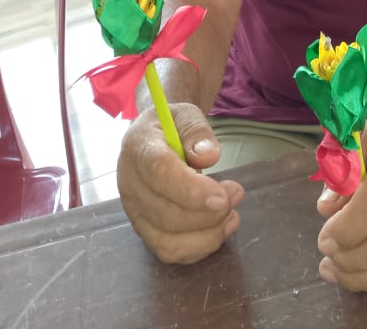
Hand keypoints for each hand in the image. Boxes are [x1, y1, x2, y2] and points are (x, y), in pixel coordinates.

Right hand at [117, 103, 243, 262]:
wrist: (153, 137)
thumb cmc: (170, 125)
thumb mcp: (185, 114)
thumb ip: (196, 131)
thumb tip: (208, 157)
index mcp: (138, 148)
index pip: (159, 174)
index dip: (191, 190)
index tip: (222, 196)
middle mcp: (130, 184)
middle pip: (166, 214)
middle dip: (209, 213)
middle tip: (236, 193)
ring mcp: (135, 212)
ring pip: (167, 242)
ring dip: (207, 235)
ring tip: (233, 214)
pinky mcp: (145, 230)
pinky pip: (170, 252)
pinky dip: (200, 247)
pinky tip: (220, 227)